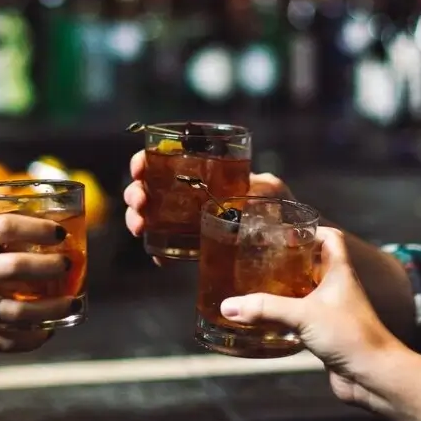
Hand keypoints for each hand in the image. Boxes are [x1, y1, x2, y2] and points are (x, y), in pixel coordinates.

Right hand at [0, 214, 73, 353]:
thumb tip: (7, 237)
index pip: (2, 227)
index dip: (36, 227)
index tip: (56, 232)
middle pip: (15, 267)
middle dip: (50, 266)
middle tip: (67, 264)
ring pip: (17, 311)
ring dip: (52, 308)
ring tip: (70, 303)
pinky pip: (4, 341)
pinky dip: (31, 339)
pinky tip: (46, 332)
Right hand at [123, 149, 292, 263]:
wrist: (284, 236)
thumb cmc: (277, 205)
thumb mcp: (271, 189)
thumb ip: (266, 186)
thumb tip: (261, 187)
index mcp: (201, 173)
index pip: (164, 161)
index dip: (144, 162)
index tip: (139, 168)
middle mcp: (188, 195)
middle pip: (148, 189)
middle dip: (135, 193)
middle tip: (140, 202)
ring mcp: (186, 221)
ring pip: (149, 216)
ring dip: (137, 219)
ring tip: (140, 227)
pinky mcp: (191, 247)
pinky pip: (167, 248)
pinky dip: (159, 252)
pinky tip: (160, 259)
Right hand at [219, 227, 404, 412]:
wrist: (373, 375)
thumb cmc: (350, 335)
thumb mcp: (303, 315)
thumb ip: (265, 309)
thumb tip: (228, 305)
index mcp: (339, 271)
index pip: (330, 238)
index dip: (310, 230)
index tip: (283, 231)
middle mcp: (337, 288)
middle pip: (312, 264)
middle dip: (288, 260)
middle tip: (260, 258)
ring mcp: (332, 311)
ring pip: (306, 293)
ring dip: (284, 289)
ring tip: (256, 286)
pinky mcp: (325, 334)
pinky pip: (302, 318)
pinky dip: (284, 317)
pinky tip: (264, 320)